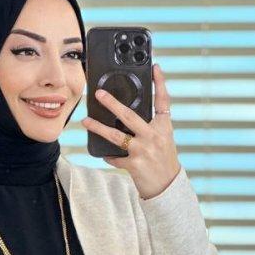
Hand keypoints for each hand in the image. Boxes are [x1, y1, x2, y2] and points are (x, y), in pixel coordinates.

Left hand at [81, 62, 180, 200]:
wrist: (168, 187)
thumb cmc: (163, 161)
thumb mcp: (163, 140)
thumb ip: (150, 127)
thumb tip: (125, 116)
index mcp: (164, 128)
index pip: (163, 102)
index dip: (160, 83)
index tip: (155, 67)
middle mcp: (154, 137)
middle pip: (129, 115)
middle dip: (112, 103)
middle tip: (98, 94)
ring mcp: (143, 151)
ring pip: (116, 136)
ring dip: (98, 128)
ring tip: (86, 121)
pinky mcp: (134, 165)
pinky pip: (116, 157)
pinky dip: (109, 156)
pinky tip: (104, 154)